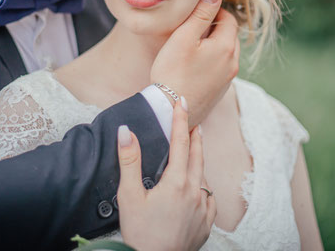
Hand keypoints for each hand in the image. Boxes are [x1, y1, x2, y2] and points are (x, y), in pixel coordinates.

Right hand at [117, 100, 215, 250]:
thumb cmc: (140, 232)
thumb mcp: (129, 195)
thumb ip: (129, 161)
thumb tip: (125, 132)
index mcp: (176, 182)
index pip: (181, 141)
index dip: (181, 119)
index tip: (182, 102)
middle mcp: (195, 191)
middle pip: (198, 154)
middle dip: (194, 135)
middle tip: (192, 120)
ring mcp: (204, 208)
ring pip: (203, 175)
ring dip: (198, 159)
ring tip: (192, 150)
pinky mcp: (207, 223)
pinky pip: (209, 197)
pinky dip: (203, 186)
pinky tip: (198, 187)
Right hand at [151, 0, 239, 126]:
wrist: (169, 111)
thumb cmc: (172, 72)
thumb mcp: (184, 37)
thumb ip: (201, 13)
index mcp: (226, 47)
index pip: (229, 19)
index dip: (215, 11)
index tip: (198, 12)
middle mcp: (232, 64)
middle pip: (230, 36)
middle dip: (215, 28)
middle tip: (193, 27)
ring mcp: (227, 80)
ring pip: (225, 54)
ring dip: (214, 46)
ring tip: (191, 46)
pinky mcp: (219, 92)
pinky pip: (220, 69)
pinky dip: (211, 62)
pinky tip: (192, 66)